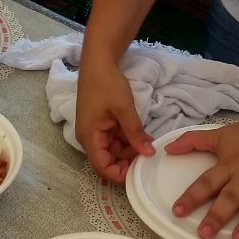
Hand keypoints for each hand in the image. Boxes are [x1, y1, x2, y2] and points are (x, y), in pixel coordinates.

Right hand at [76, 56, 153, 183]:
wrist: (98, 63)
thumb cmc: (107, 84)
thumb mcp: (124, 109)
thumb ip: (135, 134)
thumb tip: (148, 154)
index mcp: (89, 137)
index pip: (102, 168)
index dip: (120, 175)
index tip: (140, 173)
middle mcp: (89, 138)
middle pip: (108, 161)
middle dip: (128, 162)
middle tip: (149, 158)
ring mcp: (95, 131)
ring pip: (114, 151)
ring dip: (130, 151)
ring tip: (149, 145)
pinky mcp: (102, 125)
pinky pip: (115, 140)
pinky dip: (128, 141)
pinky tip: (143, 138)